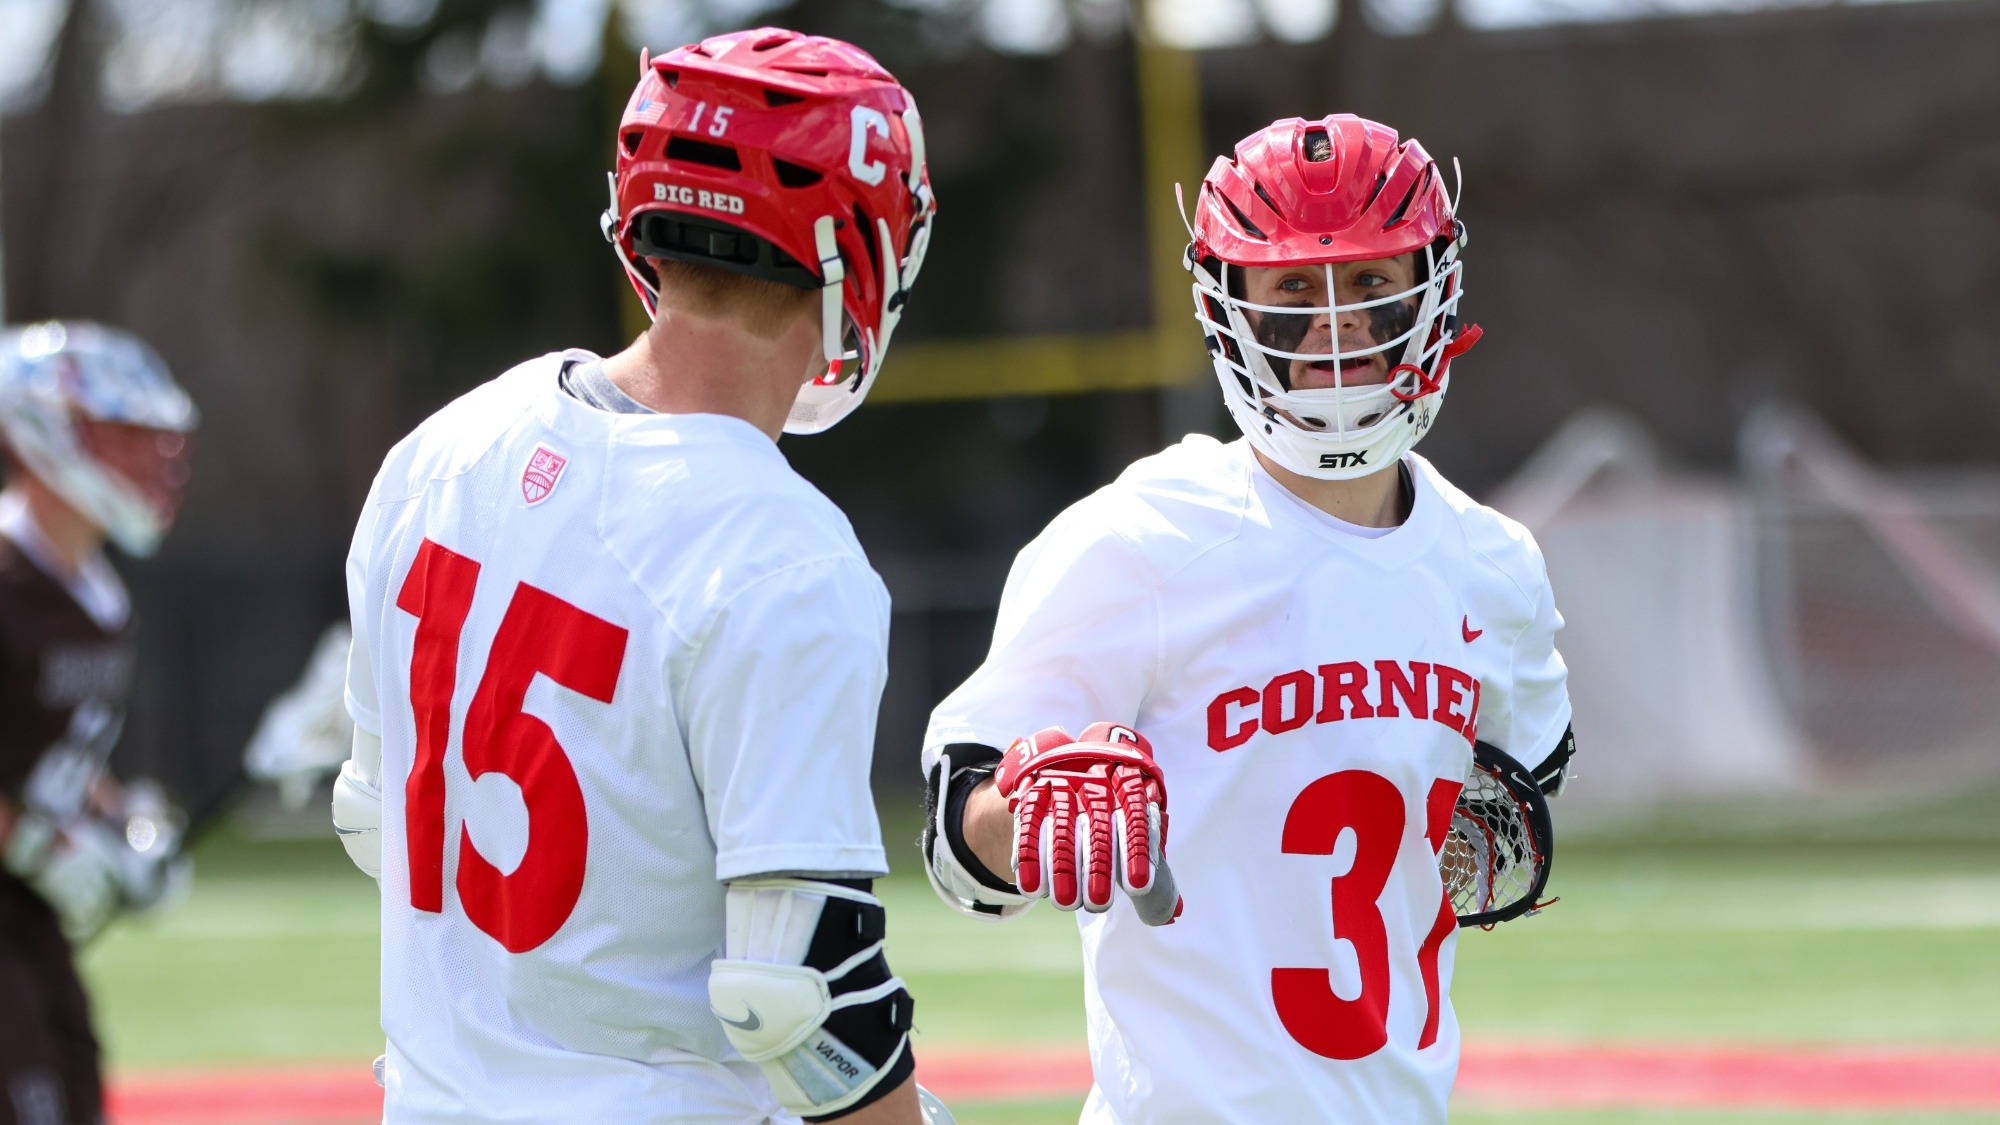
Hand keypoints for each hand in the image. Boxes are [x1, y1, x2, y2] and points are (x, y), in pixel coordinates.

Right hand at [994, 722, 1178, 922]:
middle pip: (1099, 826)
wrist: (1073, 780)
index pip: (1137, 817)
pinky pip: (1029, 825)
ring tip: (1066, 903)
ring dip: (1062, 869)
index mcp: (1132, 787)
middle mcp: (1098, 782)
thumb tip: (1171, 913)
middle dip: (1098, 868)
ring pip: (1062, 827)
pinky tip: (1032, 887)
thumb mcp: (1139, 842)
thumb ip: (1155, 879)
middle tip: (1098, 902)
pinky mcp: (1035, 795)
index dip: (1137, 853)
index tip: (1139, 888)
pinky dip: (1029, 858)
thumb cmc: (1117, 826)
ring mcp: (1063, 786)